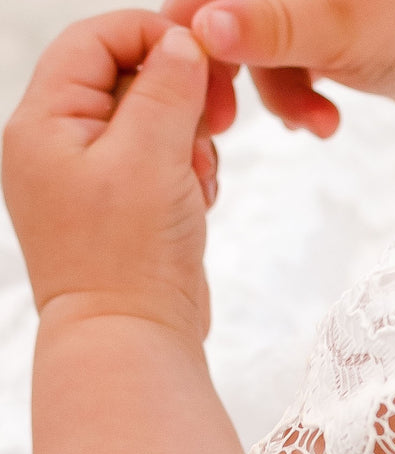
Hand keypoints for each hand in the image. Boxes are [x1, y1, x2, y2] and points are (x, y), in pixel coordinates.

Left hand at [2, 12, 215, 339]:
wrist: (134, 339)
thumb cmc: (131, 256)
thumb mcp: (152, 155)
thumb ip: (167, 88)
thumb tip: (183, 41)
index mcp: (44, 123)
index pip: (93, 40)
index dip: (150, 35)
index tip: (204, 55)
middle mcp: (57, 146)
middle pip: (125, 80)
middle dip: (177, 99)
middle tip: (214, 125)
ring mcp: (88, 181)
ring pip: (150, 125)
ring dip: (187, 142)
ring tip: (197, 181)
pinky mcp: (121, 211)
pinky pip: (159, 166)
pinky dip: (185, 174)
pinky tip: (196, 203)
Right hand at [161, 0, 394, 137]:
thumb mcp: (341, 32)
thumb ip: (271, 28)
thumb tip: (204, 24)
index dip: (193, 33)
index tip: (201, 86)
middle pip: (225, 20)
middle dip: (239, 73)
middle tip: (240, 121)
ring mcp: (307, 4)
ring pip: (256, 51)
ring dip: (279, 96)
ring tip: (318, 125)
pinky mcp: (324, 34)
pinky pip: (285, 67)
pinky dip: (296, 99)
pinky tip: (322, 122)